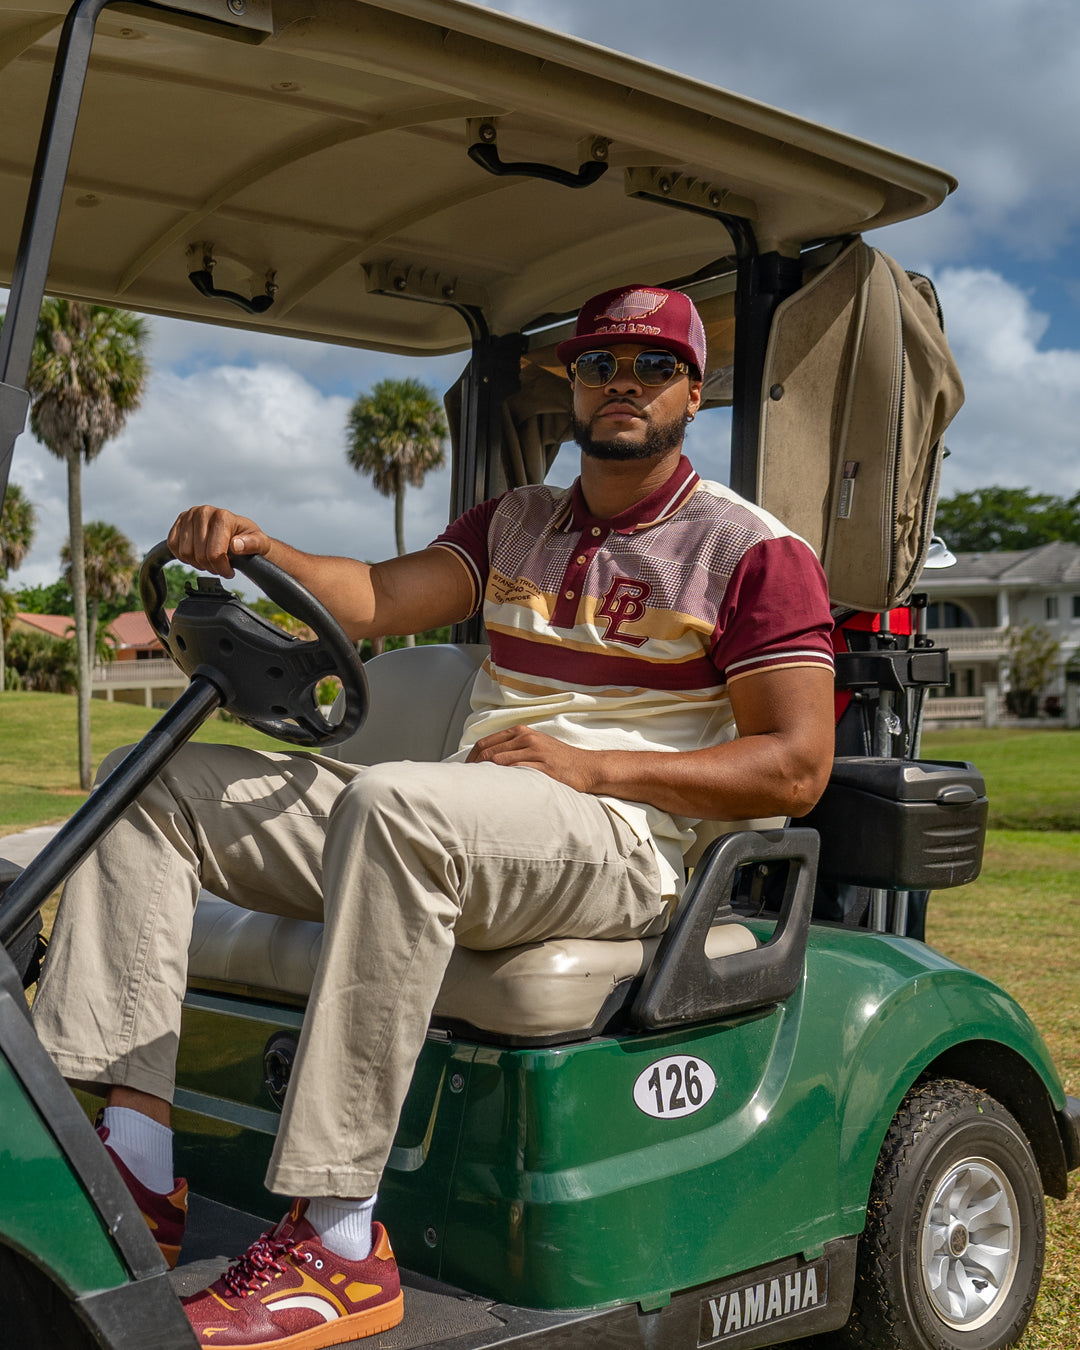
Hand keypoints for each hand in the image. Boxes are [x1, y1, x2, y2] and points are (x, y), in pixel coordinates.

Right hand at [167, 505, 271, 577]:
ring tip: (211, 560)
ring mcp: (189, 516)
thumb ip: (252, 544)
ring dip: (198, 563)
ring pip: (185, 553)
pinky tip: (197, 556)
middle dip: (211, 567)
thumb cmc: (249, 540)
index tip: (230, 571)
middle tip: (220, 567)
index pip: (214, 553)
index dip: (222, 568)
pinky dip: (184, 556)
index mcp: (222, 516)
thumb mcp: (259, 543)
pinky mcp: (179, 523)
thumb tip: (236, 545)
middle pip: (199, 555)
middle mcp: (203, 512)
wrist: (238, 534)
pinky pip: (172, 546)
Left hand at [466, 725, 599, 792]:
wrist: (587, 767)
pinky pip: (517, 772)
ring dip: (486, 776)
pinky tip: (497, 791)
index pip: (485, 743)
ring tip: (477, 790)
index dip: (470, 758)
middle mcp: (527, 738)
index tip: (464, 773)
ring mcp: (536, 752)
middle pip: (488, 752)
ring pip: (499, 761)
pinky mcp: (544, 768)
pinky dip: (504, 781)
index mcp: (521, 732)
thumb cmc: (558, 760)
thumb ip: (513, 748)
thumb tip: (486, 761)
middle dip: (473, 768)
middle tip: (466, 784)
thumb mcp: (535, 745)